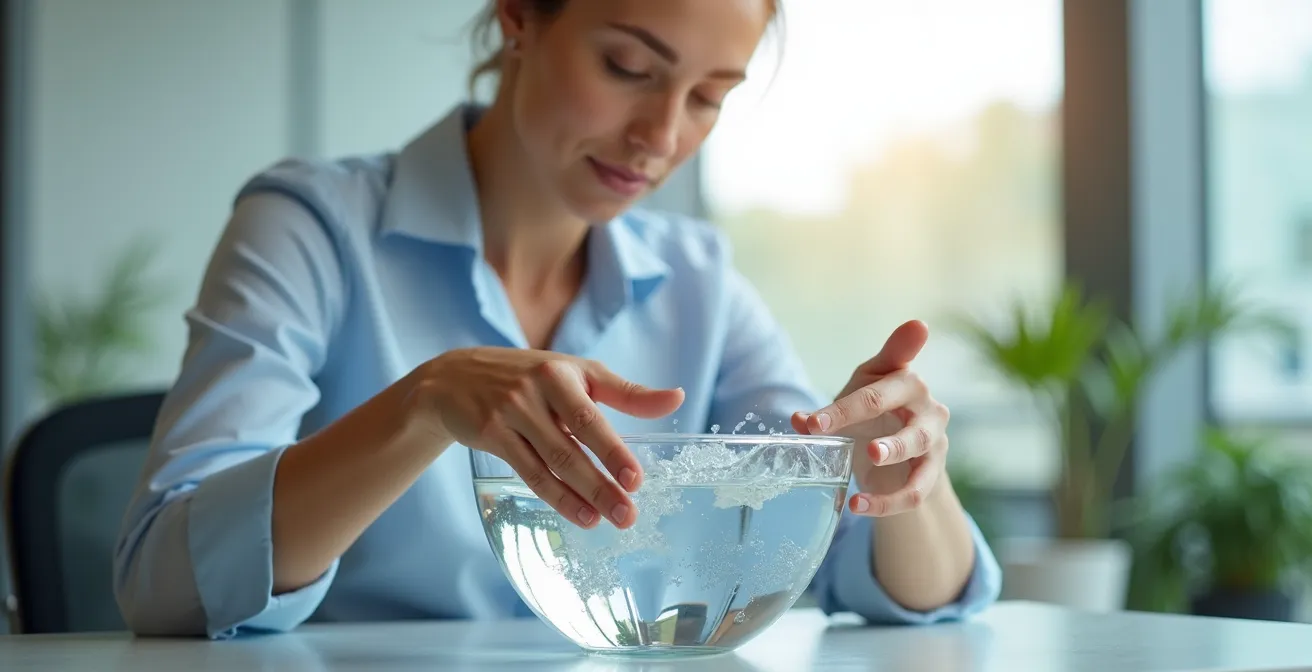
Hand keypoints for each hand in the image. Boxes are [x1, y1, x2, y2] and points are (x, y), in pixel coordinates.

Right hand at [412, 347, 683, 528]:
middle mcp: (534, 392)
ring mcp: (508, 414)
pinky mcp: (490, 435)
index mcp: (561, 374)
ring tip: (609, 520)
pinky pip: (529, 472)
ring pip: (551, 464)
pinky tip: (580, 514)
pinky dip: (556, 496)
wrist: (455, 377)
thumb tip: (677, 398)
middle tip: (629, 514)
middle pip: (572, 446)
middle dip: (602, 484)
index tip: (635, 479)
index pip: (591, 417)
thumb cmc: (531, 375)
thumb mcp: (577, 373)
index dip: (613, 449)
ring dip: (581, 497)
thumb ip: (626, 392)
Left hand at [790, 320, 949, 517]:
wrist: (903, 456)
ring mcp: (934, 433)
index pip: (900, 351)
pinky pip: (916, 488)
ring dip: (893, 448)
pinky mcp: (934, 468)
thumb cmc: (875, 418)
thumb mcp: (849, 408)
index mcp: (901, 375)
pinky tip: (858, 504)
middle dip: (864, 409)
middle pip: (897, 397)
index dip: (896, 346)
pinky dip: (887, 501)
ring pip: (917, 440)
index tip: (853, 367)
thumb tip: (797, 421)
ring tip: (871, 455)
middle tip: (829, 425)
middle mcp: (924, 400)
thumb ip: (823, 413)